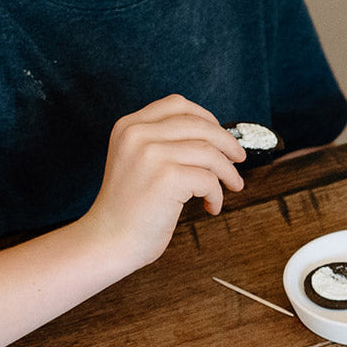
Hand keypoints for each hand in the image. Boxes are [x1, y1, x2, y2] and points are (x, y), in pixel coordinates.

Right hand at [78, 94, 246, 270]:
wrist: (107, 241)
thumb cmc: (127, 213)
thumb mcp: (136, 165)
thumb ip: (161, 147)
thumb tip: (210, 144)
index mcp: (129, 127)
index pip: (177, 105)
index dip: (207, 118)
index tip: (221, 136)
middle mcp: (138, 134)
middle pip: (199, 124)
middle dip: (227, 142)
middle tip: (239, 159)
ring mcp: (151, 153)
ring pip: (209, 151)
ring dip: (228, 171)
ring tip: (233, 186)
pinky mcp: (167, 177)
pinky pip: (209, 179)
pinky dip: (217, 195)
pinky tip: (211, 207)